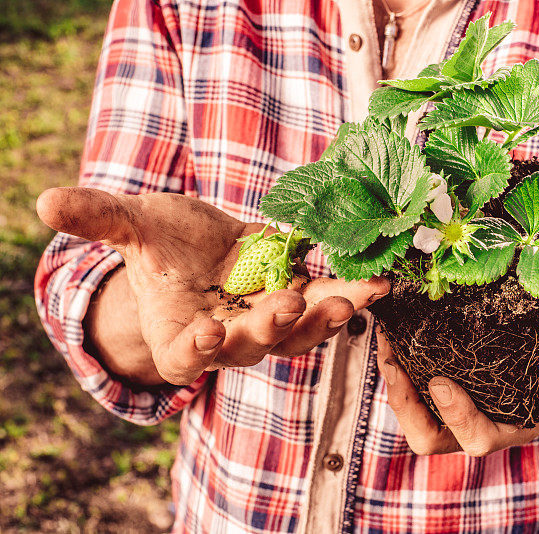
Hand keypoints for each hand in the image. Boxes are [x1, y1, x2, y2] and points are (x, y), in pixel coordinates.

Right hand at [37, 187, 389, 385]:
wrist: (201, 246)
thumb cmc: (161, 244)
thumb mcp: (133, 225)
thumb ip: (100, 219)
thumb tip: (44, 202)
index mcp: (179, 334)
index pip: (184, 357)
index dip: (195, 351)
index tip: (207, 333)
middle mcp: (227, 339)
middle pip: (248, 347)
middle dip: (269, 327)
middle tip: (288, 304)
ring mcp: (268, 324)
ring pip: (297, 335)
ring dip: (324, 320)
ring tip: (351, 298)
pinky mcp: (299, 302)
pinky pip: (326, 307)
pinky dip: (350, 297)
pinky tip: (377, 284)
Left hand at [376, 295, 538, 455]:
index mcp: (517, 423)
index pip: (479, 438)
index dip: (458, 417)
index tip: (441, 382)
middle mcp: (484, 421)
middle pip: (430, 437)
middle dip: (406, 405)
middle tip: (394, 362)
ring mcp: (463, 406)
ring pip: (415, 415)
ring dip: (395, 382)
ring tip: (386, 341)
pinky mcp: (451, 383)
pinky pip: (416, 385)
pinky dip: (401, 361)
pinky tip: (396, 325)